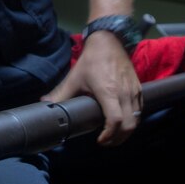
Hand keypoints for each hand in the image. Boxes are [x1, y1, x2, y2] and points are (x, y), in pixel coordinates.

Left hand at [42, 31, 141, 146]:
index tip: (100, 140)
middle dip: (118, 139)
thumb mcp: (74, 78)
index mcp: (108, 92)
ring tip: (113, 136)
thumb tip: (45, 103)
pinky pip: (139, 110)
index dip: (109, 135)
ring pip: (136, 119)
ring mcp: (134, 91)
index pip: (116, 121)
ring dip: (126, 132)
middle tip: (106, 142)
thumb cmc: (91, 60)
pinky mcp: (139, 89)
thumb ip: (61, 93)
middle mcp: (124, 93)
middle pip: (129, 125)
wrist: (109, 41)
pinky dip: (132, 120)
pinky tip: (122, 122)